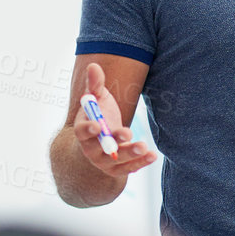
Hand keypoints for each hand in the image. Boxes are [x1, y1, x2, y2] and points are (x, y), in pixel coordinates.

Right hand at [75, 61, 156, 176]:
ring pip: (116, 160)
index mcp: (83, 130)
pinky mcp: (116, 169)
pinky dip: (140, 163)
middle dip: (114, 142)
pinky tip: (153, 155)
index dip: (88, 129)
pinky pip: (128, 169)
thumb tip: (93, 66)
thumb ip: (96, 84)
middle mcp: (90, 148)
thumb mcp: (97, 97)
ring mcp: (102, 161)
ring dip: (130, 153)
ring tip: (144, 146)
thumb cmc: (99, 113)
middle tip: (128, 132)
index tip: (97, 125)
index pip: (82, 132)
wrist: (103, 136)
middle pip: (100, 148)